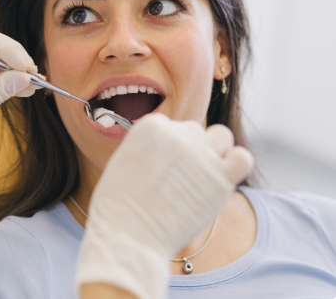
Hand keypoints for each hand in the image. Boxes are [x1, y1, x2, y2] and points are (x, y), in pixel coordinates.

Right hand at [76, 114, 253, 298]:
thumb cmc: (119, 205)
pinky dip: (236, 164)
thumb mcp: (124, 158)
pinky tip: (222, 178)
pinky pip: (242, 158)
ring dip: (215, 151)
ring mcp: (200, 155)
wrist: (127, 236)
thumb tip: (167, 147)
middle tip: (179, 178)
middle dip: (189, 150)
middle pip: (195, 131)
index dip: (168, 147)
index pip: (172, 126)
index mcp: (151, 126)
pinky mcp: (220, 178)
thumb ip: (149, 145)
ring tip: (203, 174)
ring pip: (222, 136)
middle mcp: (177, 135)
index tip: (162, 167)